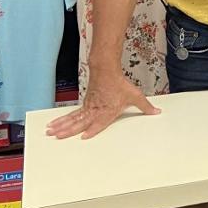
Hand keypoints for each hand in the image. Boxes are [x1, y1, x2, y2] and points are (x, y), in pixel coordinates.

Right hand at [45, 73, 159, 139]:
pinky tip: (55, 124)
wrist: (106, 70)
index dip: (92, 129)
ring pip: (73, 118)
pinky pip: (72, 114)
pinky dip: (63, 120)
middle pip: (80, 122)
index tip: (84, 137)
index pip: (99, 122)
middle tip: (57, 137)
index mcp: (107, 110)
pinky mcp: (85, 104)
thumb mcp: (135, 96)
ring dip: (61, 126)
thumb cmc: (119, 84)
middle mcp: (95, 110)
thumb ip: (145, 106)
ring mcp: (88, 107)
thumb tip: (157, 112)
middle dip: (68, 130)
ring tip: (51, 132)